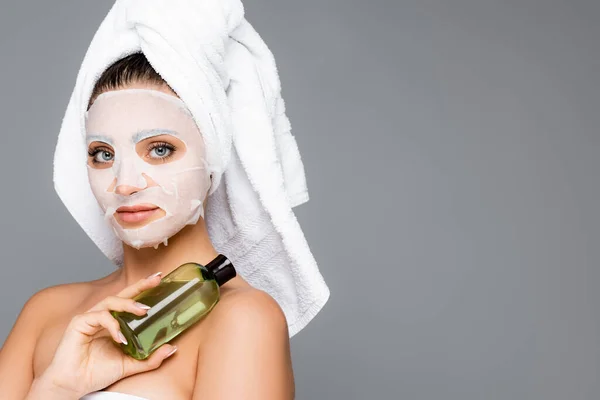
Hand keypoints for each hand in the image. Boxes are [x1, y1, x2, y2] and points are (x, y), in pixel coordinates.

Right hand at [38, 273, 176, 396]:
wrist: (74, 386)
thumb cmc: (96, 372)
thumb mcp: (130, 364)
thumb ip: (150, 358)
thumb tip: (172, 348)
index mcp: (114, 322)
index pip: (131, 301)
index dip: (144, 289)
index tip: (160, 279)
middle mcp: (103, 316)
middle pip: (122, 295)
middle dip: (140, 286)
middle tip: (156, 280)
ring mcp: (90, 318)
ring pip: (111, 301)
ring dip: (128, 304)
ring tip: (143, 311)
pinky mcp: (79, 323)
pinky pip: (99, 317)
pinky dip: (112, 325)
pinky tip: (120, 337)